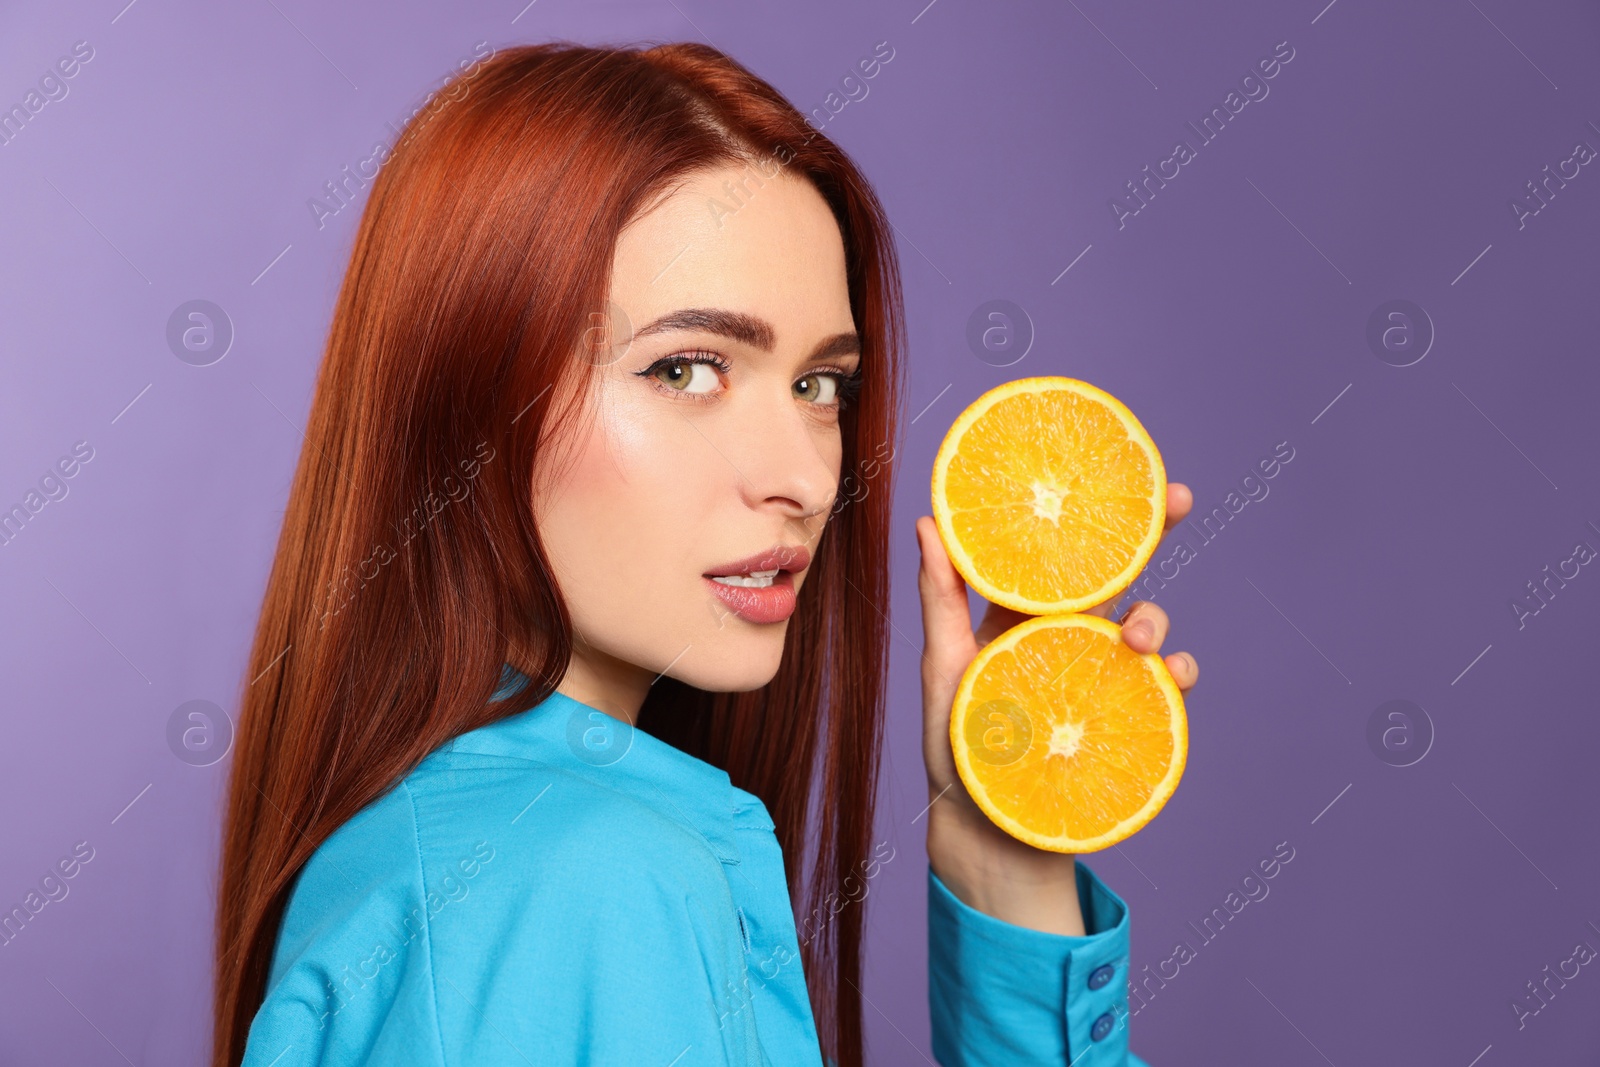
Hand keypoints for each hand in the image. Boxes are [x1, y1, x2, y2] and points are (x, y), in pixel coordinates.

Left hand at [915, 483, 1198, 934]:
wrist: (985, 833)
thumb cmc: (956, 749)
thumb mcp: (942, 669)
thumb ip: (940, 601)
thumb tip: (926, 522)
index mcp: (1021, 615)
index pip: (1055, 553)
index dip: (1083, 511)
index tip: (1109, 471)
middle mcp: (1066, 636)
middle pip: (1114, 573)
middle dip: (1150, 532)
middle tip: (1176, 499)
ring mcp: (1099, 676)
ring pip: (1143, 625)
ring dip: (1154, 617)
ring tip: (1139, 638)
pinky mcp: (1125, 719)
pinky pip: (1163, 687)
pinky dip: (1177, 674)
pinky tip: (1172, 676)